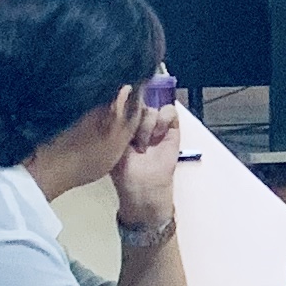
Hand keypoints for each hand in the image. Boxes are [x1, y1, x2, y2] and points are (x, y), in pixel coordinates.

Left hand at [109, 103, 180, 229]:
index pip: (125, 103)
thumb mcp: (114, 143)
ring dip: (147, 123)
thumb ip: (119, 121)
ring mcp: (155, 126)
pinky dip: (164, 119)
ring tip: (144, 143)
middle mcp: (138, 123)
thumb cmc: (125, 171)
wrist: (144, 187)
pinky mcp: (171, 129)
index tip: (121, 109)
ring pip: (152, 107)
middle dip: (135, 116)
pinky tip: (158, 134)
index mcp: (122, 125)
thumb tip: (121, 98)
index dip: (125, 103)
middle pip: (139, 103)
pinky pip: (170, 112)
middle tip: (132, 138)